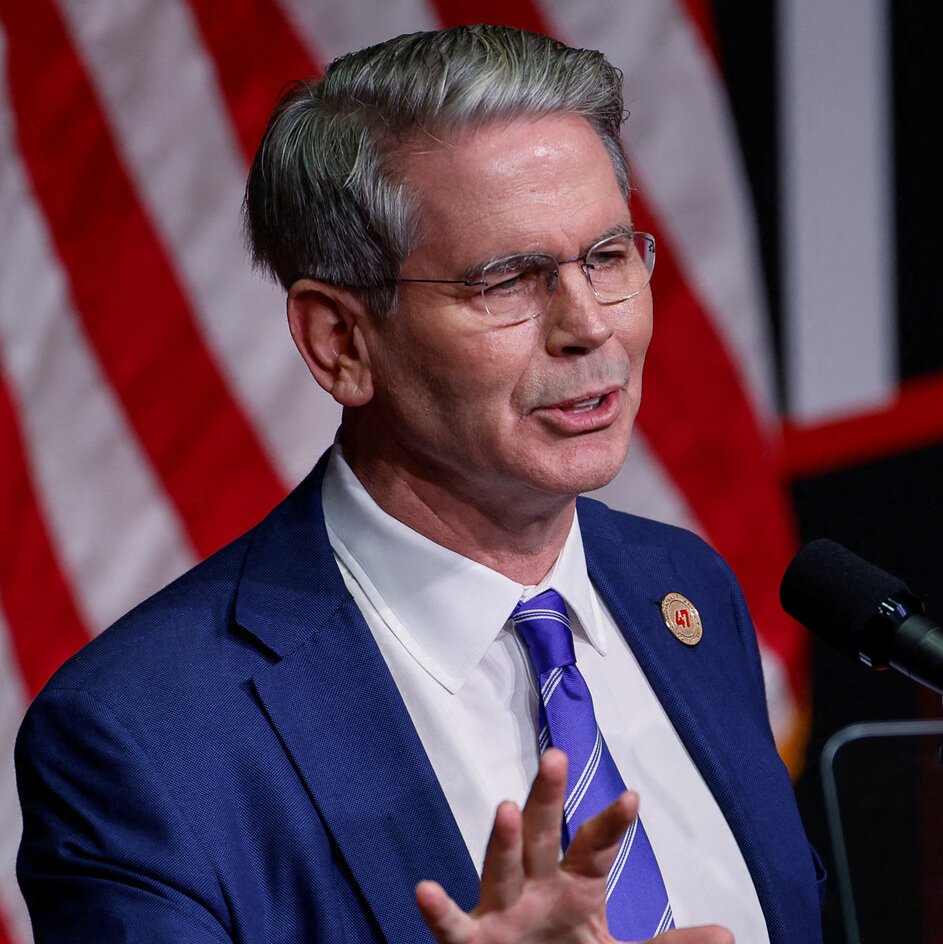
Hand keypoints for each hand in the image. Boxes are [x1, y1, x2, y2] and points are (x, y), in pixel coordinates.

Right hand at [415, 748, 732, 943]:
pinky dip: (439, 910)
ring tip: (506, 808)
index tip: (632, 798)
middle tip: (557, 758)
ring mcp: (503, 910)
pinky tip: (425, 889)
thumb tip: (728, 936)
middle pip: (542, 834)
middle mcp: (536, 886)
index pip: (595, 848)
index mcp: (574, 885)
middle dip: (548, 798)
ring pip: (501, 868)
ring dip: (503, 841)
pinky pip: (453, 926)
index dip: (611, 824)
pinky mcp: (473, 943)